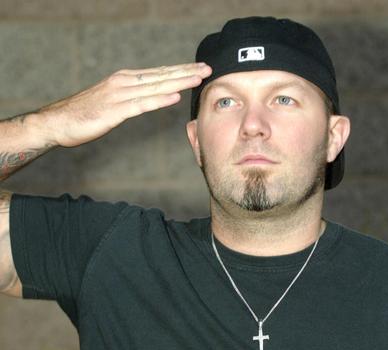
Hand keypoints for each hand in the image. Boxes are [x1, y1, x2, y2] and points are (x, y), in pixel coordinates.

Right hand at [37, 62, 211, 147]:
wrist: (58, 121)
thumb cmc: (84, 114)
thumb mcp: (113, 103)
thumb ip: (131, 99)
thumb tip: (150, 99)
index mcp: (125, 79)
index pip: (158, 73)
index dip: (180, 70)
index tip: (199, 68)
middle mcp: (124, 82)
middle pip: (161, 76)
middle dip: (185, 72)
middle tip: (207, 68)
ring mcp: (119, 95)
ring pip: (154, 87)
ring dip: (178, 82)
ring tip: (198, 78)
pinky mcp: (114, 111)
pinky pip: (141, 105)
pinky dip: (159, 101)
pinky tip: (174, 98)